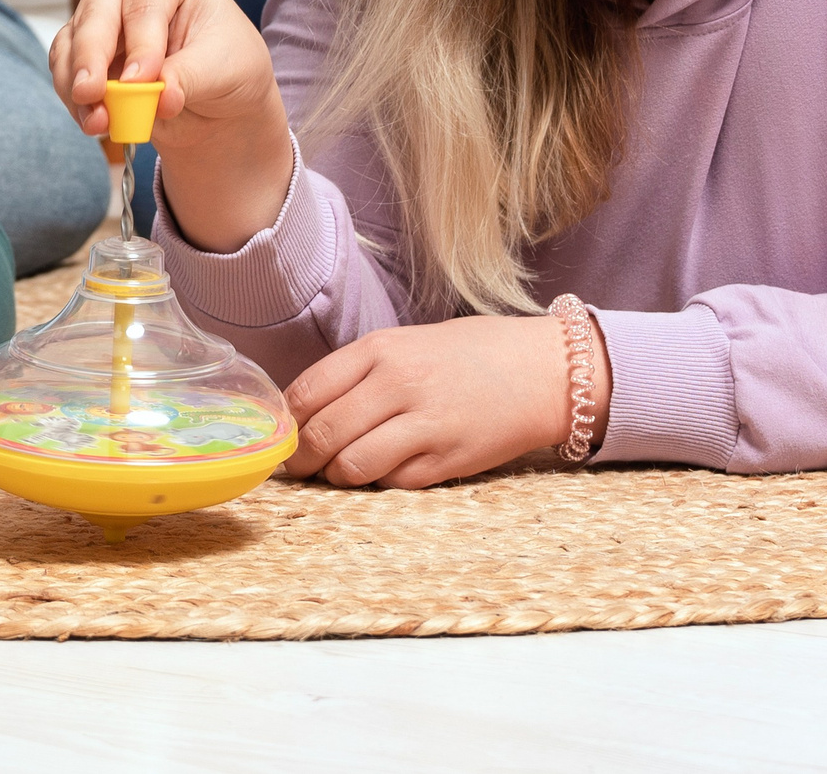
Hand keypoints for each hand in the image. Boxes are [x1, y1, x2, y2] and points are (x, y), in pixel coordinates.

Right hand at [48, 0, 292, 250]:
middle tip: (93, 94)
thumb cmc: (227, 62)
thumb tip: (161, 96)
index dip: (142, 40)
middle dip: (92, 57)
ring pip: (72, 44)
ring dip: (79, 86)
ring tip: (99, 123)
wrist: (217, 97)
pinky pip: (65, 72)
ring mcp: (96, 14)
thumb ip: (191, 77)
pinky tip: (95, 123)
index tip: (143, 80)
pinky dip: (76, 102)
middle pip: (97, 14)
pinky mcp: (80, 51)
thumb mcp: (226, 68)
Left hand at [282, 313, 607, 487]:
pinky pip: (392, 483)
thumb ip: (359, 373)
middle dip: (302, 460)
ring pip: (351, 467)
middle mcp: (397, 384)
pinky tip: (387, 471)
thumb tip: (307, 410)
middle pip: (322, 435)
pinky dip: (380, 484)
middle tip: (300, 467)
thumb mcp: (408, 343)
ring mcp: (424, 424)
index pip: (306, 392)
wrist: (544, 370)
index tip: (283, 436)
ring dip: (336, 477)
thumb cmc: (471, 354)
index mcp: (380, 349)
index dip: (286, 423)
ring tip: (340, 472)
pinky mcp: (448, 460)